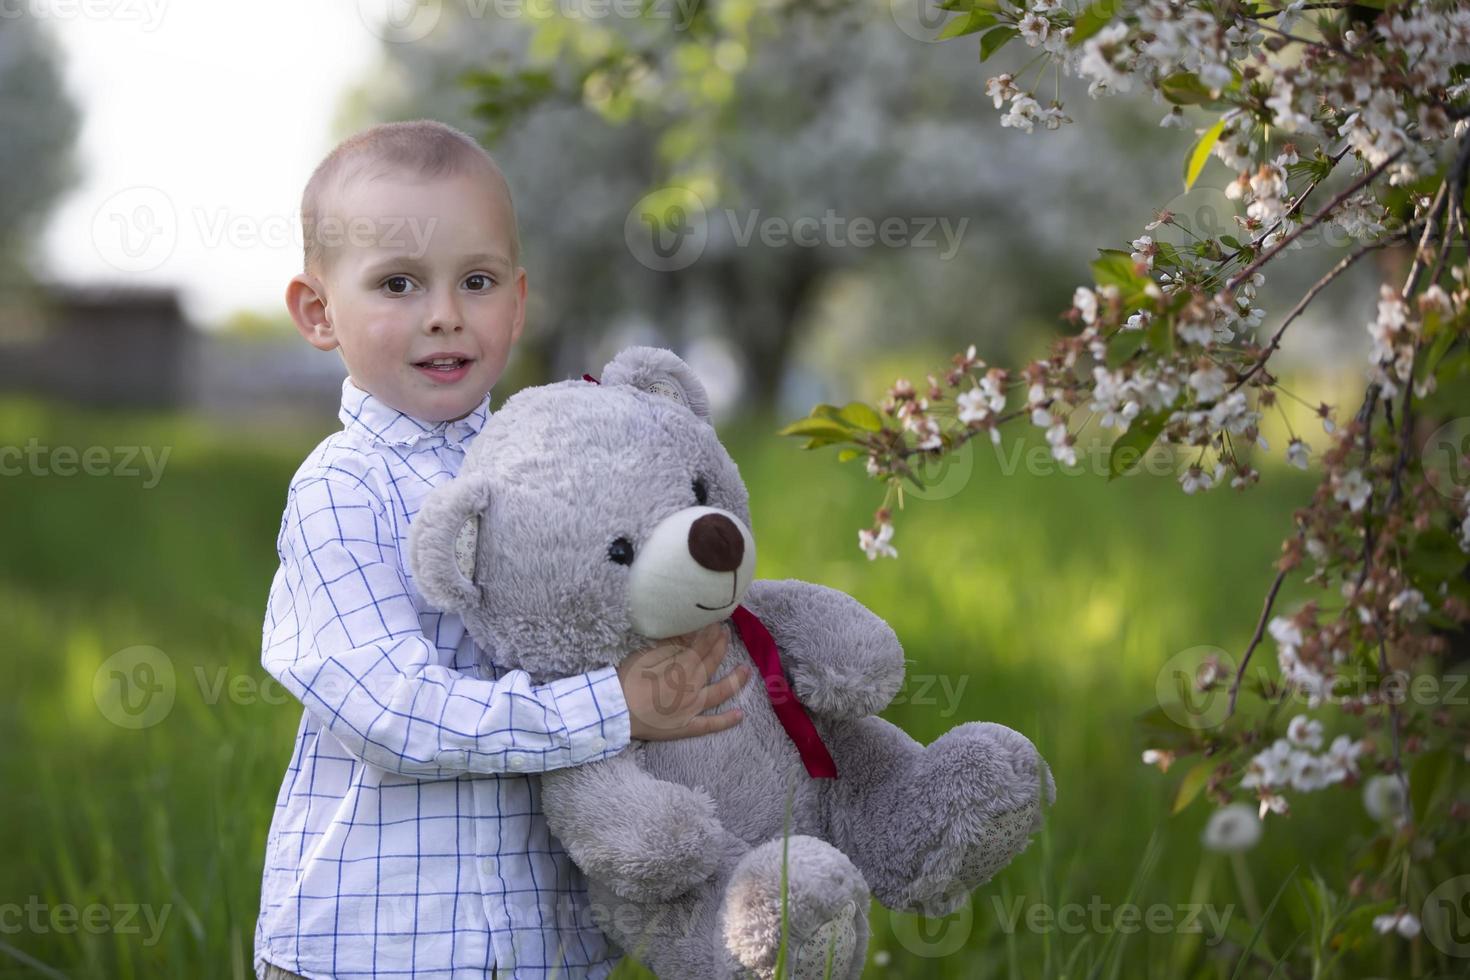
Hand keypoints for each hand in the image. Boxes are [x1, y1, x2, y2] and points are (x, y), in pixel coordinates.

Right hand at [617, 621, 750, 740]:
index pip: (702, 645)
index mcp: (682, 666)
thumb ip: (671, 643)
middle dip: (721, 647)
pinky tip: (740, 715)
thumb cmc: (627, 679)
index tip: (718, 623)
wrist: (615, 710)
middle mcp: (693, 686)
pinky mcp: (687, 726)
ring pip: (720, 692)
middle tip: (727, 635)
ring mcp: (692, 708)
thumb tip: (688, 631)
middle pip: (712, 663)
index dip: (711, 633)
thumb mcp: (647, 654)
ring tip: (747, 670)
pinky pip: (710, 725)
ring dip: (735, 680)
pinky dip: (726, 721)